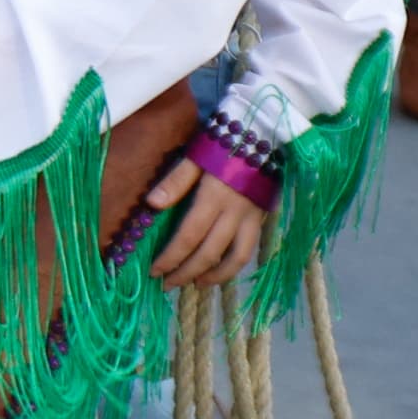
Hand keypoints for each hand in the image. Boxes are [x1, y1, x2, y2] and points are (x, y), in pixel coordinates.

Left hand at [143, 153, 269, 288]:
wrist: (265, 133)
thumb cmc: (223, 143)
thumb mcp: (196, 156)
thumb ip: (175, 181)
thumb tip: (151, 204)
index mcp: (214, 197)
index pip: (188, 236)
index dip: (171, 257)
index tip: (154, 272)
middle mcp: (234, 213)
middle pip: (209, 253)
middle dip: (186, 272)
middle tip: (168, 284)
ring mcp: (251, 218)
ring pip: (236, 258)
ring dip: (214, 276)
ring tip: (196, 284)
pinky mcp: (262, 219)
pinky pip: (249, 250)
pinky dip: (234, 265)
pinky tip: (220, 271)